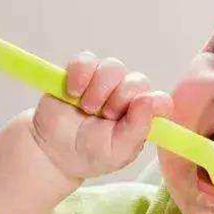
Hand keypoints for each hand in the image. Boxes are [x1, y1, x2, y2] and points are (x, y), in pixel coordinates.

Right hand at [29, 50, 173, 180]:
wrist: (53, 151)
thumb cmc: (91, 154)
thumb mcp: (117, 151)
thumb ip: (137, 128)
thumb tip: (150, 99)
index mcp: (140, 116)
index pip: (160, 101)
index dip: (153, 102)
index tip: (137, 110)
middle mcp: (126, 96)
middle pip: (137, 80)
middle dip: (120, 99)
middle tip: (105, 116)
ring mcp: (103, 82)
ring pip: (113, 67)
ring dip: (99, 87)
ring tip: (87, 108)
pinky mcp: (80, 73)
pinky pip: (85, 59)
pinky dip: (79, 74)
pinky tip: (73, 93)